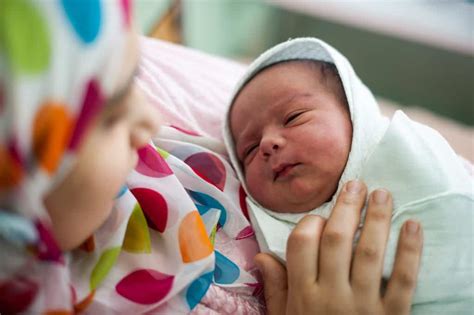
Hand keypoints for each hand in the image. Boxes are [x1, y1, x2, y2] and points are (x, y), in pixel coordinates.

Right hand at [255, 180, 422, 314]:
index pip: (302, 244)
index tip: (321, 214)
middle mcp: (331, 295)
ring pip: (369, 253)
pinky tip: (413, 226)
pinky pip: (403, 280)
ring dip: (377, 219)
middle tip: (356, 184)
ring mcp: (363, 305)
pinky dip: (410, 251)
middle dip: (347, 207)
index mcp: (302, 293)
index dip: (312, 221)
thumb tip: (262, 256)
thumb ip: (275, 288)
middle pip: (337, 240)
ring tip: (383, 194)